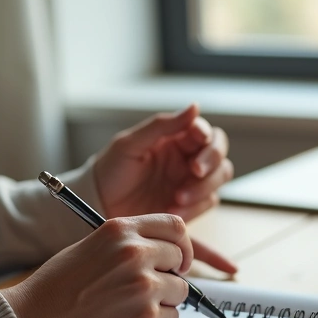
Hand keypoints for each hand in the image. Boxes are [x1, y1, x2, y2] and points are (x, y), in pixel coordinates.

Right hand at [0, 214, 192, 317]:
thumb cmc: (51, 294)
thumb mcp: (88, 250)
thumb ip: (124, 246)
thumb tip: (160, 256)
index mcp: (119, 230)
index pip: (175, 226)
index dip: (180, 245)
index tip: (177, 260)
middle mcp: (134, 253)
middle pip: (180, 260)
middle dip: (168, 276)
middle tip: (146, 292)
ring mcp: (143, 286)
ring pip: (180, 292)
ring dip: (162, 303)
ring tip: (127, 310)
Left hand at [94, 104, 231, 221]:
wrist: (98, 206)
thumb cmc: (110, 171)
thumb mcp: (131, 144)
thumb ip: (162, 125)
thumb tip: (195, 107)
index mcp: (175, 140)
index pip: (206, 133)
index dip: (207, 137)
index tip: (198, 140)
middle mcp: (186, 159)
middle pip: (219, 155)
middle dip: (211, 162)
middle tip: (194, 171)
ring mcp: (189, 183)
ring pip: (218, 180)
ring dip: (203, 188)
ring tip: (177, 198)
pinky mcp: (189, 206)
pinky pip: (206, 204)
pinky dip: (195, 208)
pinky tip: (173, 210)